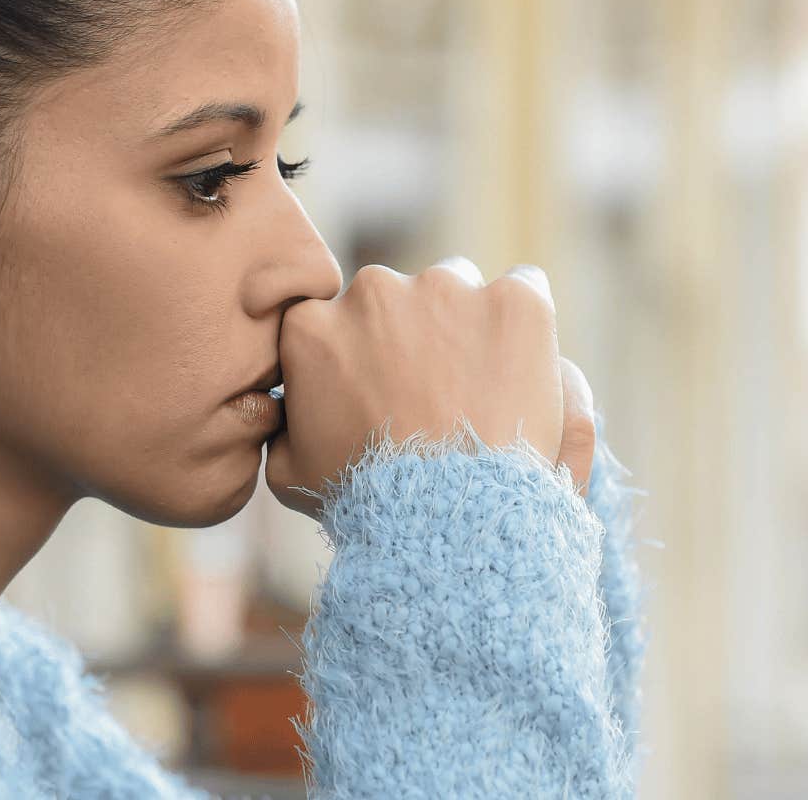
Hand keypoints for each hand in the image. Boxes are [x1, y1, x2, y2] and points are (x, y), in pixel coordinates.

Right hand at [264, 256, 597, 520]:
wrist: (449, 520)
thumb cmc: (368, 503)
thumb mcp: (291, 473)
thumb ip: (283, 426)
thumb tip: (286, 411)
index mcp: (313, 325)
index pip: (338, 318)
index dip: (365, 352)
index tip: (386, 386)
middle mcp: (373, 291)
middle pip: (400, 296)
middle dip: (416, 332)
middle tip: (437, 392)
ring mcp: (446, 289)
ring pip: (458, 287)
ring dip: (466, 324)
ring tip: (484, 388)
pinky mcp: (513, 301)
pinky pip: (524, 287)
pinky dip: (523, 322)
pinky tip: (524, 367)